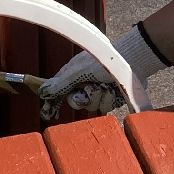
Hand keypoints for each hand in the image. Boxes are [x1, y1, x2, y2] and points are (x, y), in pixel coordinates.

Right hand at [36, 25, 171, 120]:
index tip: (49, 113)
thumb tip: (42, 92)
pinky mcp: (112, 98)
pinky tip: (113, 90)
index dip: (55, 102)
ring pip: (92, 107)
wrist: (131, 60)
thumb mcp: (78, 71)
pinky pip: (106, 108)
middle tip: (90, 88)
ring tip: (105, 86)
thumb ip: (61, 83)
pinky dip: (109, 99)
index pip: (60, 92)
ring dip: (99, 97)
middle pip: (76, 103)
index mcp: (74, 75)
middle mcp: (85, 84)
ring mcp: (99, 92)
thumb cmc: (103, 61)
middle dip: (84, 98)